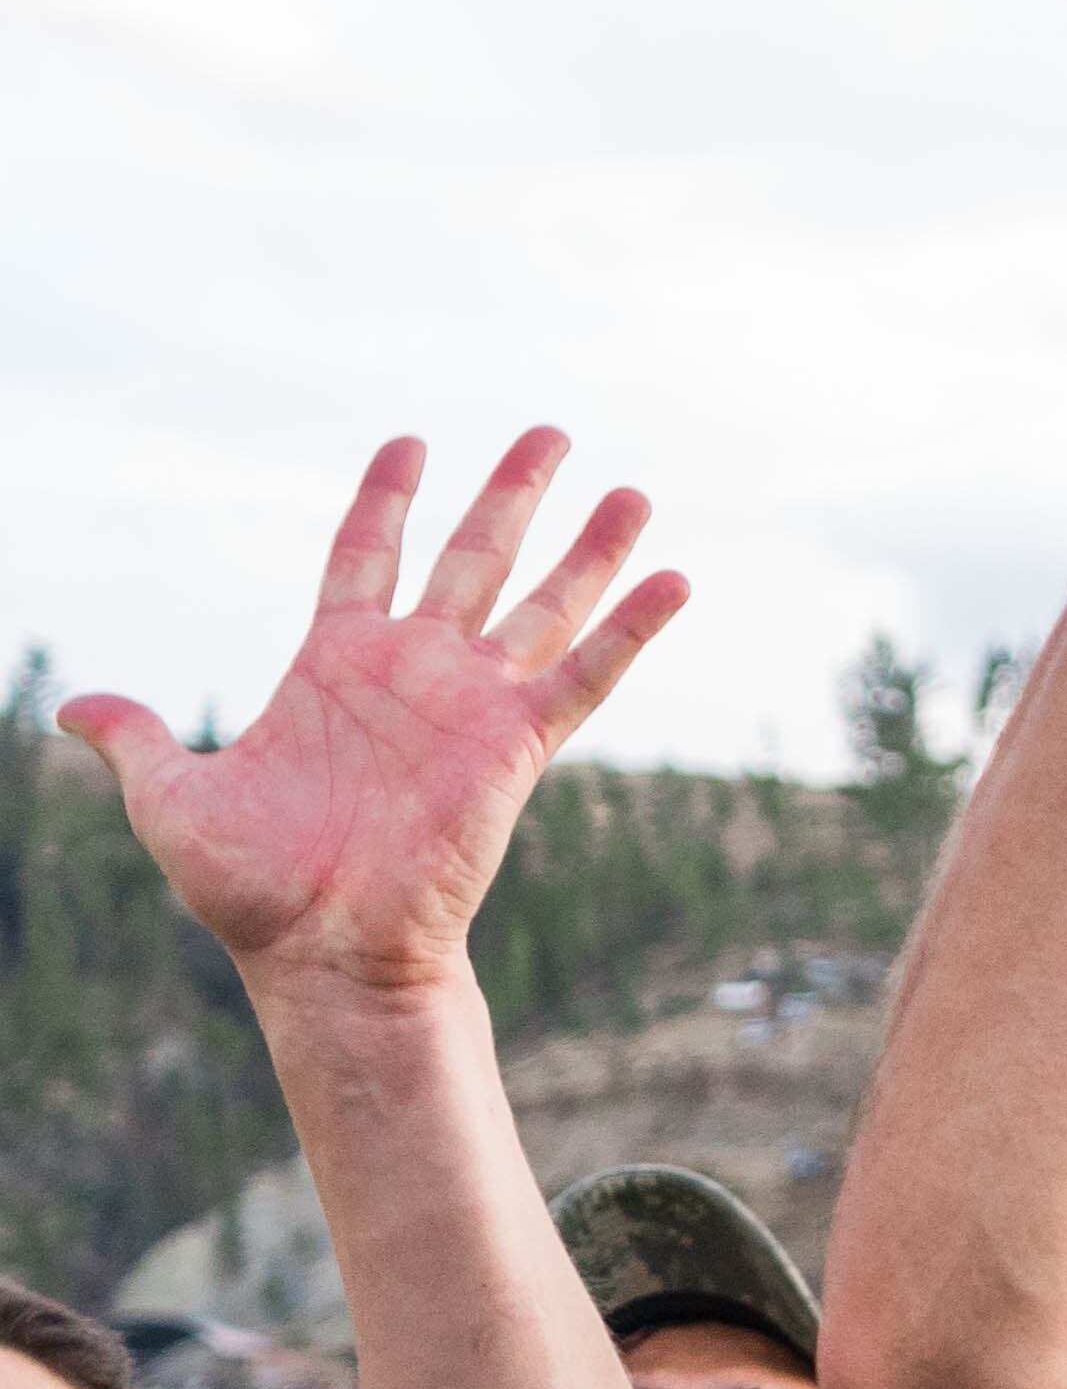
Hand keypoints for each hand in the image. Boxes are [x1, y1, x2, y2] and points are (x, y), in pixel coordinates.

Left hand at [62, 432, 684, 1004]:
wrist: (325, 955)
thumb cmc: (252, 889)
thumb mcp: (173, 800)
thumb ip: (135, 739)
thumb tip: (69, 709)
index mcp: (336, 665)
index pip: (367, 554)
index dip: (386, 499)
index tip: (410, 444)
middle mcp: (414, 671)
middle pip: (474, 556)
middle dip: (513, 494)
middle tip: (550, 434)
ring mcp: (470, 704)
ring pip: (541, 604)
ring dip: (590, 549)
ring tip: (633, 491)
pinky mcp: (514, 746)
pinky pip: (584, 676)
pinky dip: (631, 629)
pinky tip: (675, 580)